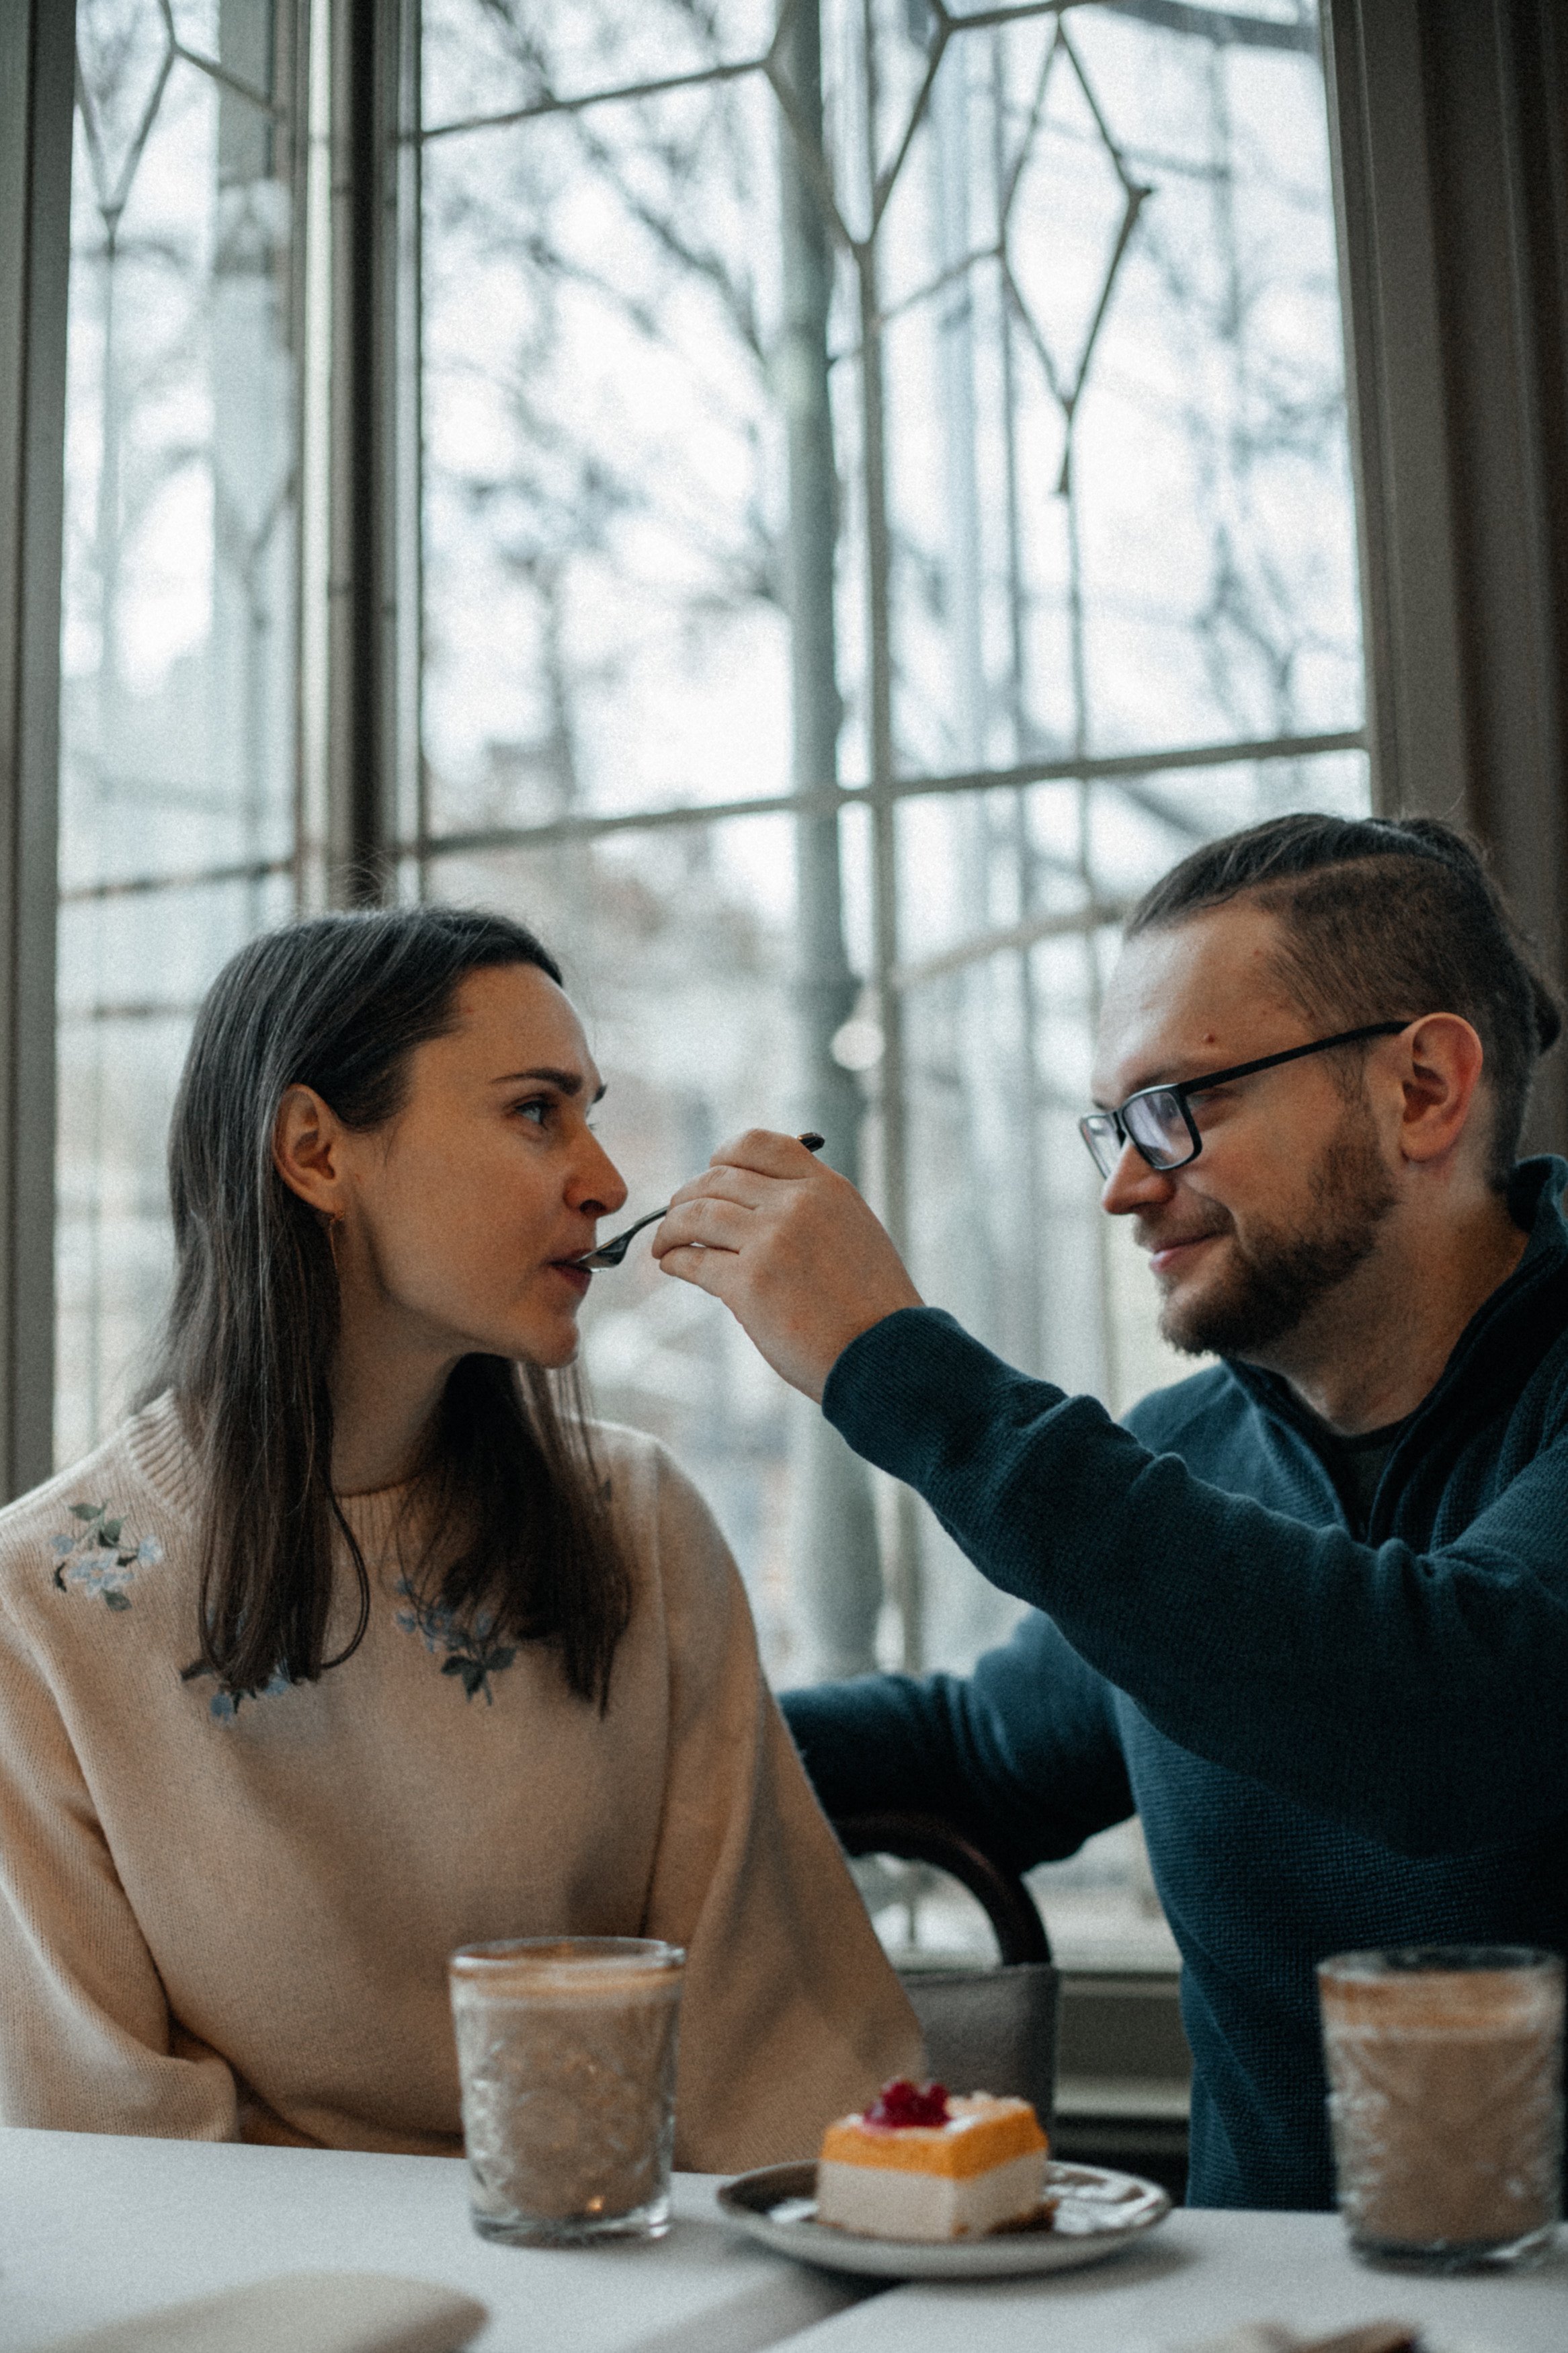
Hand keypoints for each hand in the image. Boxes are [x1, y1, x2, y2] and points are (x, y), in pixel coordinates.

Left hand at [652, 1130, 923, 1399]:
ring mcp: (770, 1241)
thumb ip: (812, 1210)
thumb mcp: (855, 1232)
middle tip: (677, 1217)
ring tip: (665, 1244)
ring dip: (671, 1227)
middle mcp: (796, 1204)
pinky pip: (694, 1259)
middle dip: (688, 1196)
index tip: (710, 1174)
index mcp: (826, 1187)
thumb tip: (758, 1206)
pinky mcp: (749, 1283)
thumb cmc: (872, 1306)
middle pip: (717, 1178)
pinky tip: (672, 1265)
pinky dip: (675, 1259)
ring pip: (696, 1214)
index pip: (757, 1144)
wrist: (886, 1353)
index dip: (722, 1157)